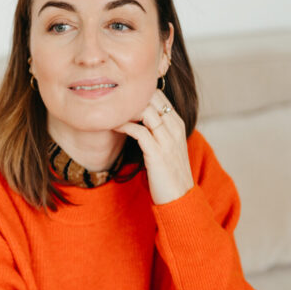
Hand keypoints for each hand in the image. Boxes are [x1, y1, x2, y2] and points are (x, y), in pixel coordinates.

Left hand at [114, 89, 193, 203]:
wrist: (179, 197)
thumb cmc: (169, 171)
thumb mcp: (167, 145)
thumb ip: (157, 129)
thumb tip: (137, 117)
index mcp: (177, 123)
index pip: (159, 95)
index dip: (139, 92)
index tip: (121, 97)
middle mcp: (174, 128)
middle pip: (153, 98)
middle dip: (131, 97)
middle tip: (112, 102)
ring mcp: (167, 140)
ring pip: (146, 111)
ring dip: (125, 110)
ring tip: (110, 112)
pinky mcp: (157, 154)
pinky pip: (138, 131)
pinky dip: (124, 126)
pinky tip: (113, 126)